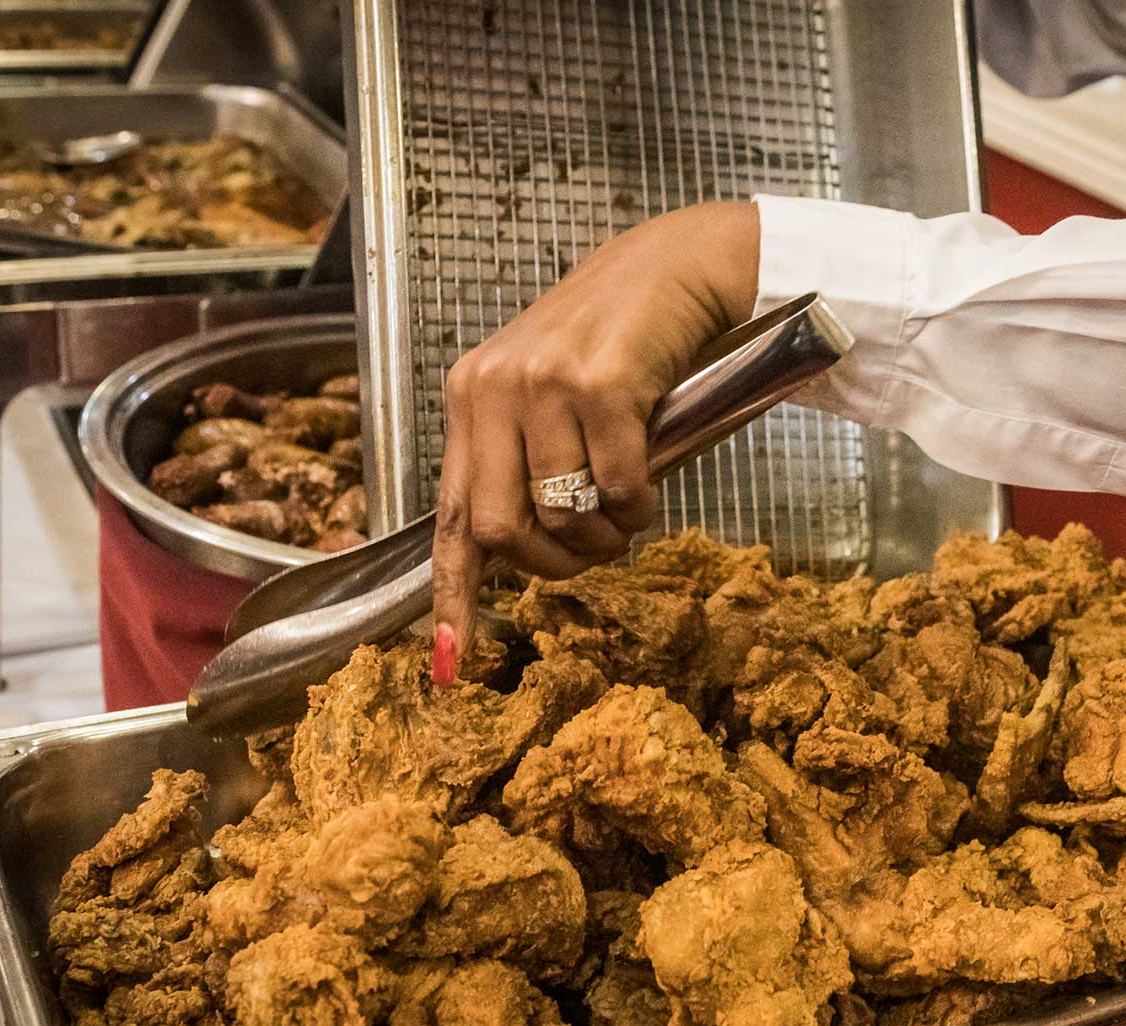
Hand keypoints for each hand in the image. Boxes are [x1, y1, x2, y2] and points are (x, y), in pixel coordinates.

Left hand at [432, 201, 760, 680]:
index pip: (449, 513)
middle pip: (500, 528)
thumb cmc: (618, 341)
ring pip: (561, 513)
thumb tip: (523, 548)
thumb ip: (523, 459)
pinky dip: (639, 507)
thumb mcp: (548, 395)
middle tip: (594, 556)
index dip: (451, 593)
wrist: (676, 267)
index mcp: (470, 397)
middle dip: (553, 565)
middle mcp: (492, 388)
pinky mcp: (600, 382)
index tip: (448, 658)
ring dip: (604, 537)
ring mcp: (543, 383)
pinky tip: (649, 488)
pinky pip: (616, 486)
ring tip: (628, 516)